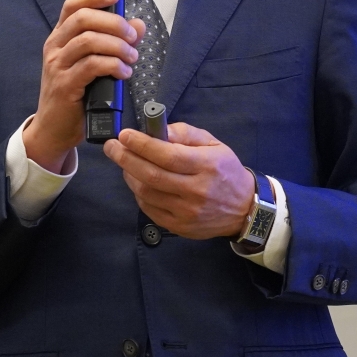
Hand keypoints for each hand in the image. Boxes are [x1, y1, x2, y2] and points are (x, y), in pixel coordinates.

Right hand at [24, 0, 146, 172]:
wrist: (53, 129)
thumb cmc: (75, 95)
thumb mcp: (94, 65)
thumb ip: (115, 43)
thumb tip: (138, 25)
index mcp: (60, 37)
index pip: (72, 5)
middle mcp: (55, 47)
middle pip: (82, 18)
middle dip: (113, 22)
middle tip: (132, 36)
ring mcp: (57, 66)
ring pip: (88, 41)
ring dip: (117, 45)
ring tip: (132, 57)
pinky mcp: (64, 85)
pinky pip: (91, 66)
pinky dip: (113, 65)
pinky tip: (123, 72)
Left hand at [103, 122, 255, 239]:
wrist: (244, 209)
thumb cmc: (225, 170)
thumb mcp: (213, 144)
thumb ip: (185, 133)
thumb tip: (158, 130)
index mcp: (206, 166)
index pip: (168, 155)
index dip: (142, 144)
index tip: (125, 135)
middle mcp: (196, 190)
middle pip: (152, 175)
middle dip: (126, 158)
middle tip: (112, 147)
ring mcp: (186, 212)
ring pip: (147, 193)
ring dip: (129, 175)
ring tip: (124, 162)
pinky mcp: (179, 226)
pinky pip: (149, 209)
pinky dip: (138, 193)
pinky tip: (137, 181)